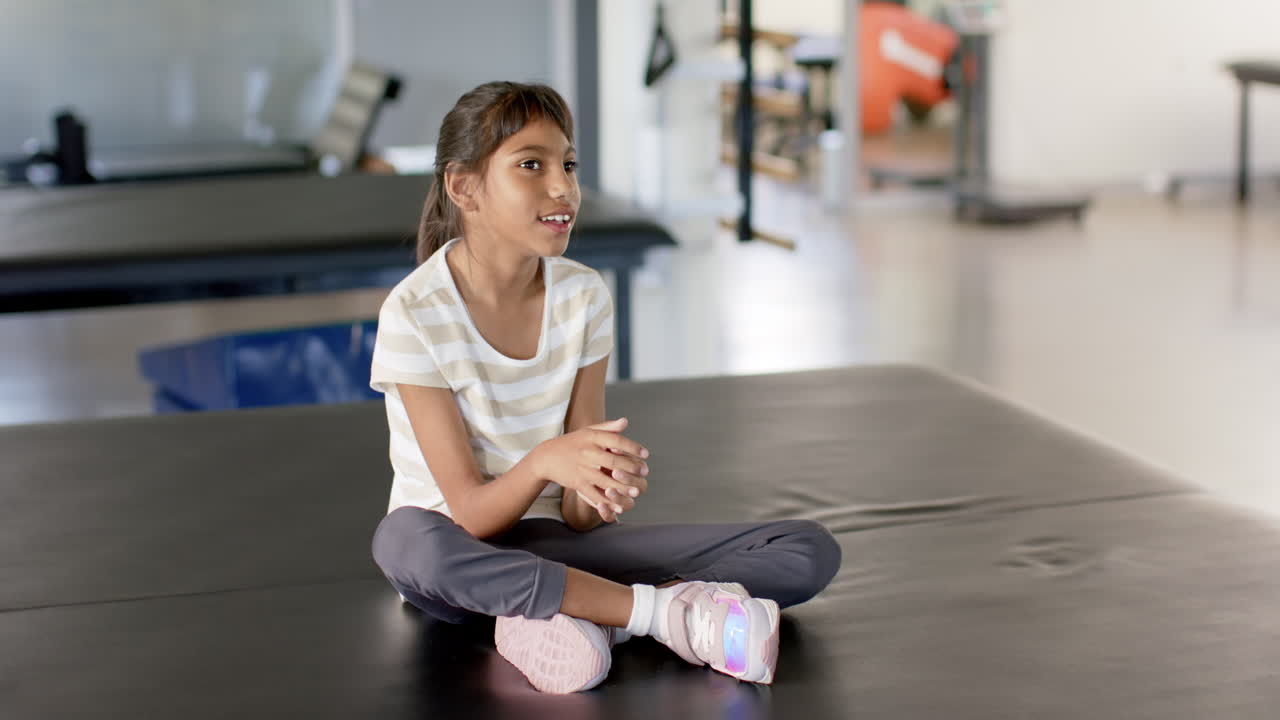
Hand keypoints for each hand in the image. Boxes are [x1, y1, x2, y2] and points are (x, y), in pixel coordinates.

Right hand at [532, 417, 649, 517]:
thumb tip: (626, 421)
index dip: (633, 447)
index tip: (646, 454)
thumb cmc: (572, 442)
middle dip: (632, 468)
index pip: (616, 440)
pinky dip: (607, 501)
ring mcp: (582, 468)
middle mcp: (587, 451)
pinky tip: (618, 506)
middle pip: (614, 460)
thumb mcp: (588, 431)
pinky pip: (594, 494)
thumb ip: (608, 428)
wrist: (547, 457)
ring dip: (623, 487)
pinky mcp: (577, 483)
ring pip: (606, 480)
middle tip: (645, 472)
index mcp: (592, 437)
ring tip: (636, 491)